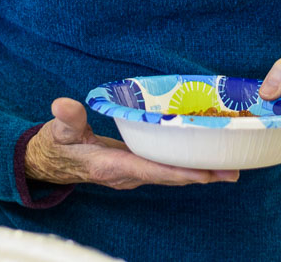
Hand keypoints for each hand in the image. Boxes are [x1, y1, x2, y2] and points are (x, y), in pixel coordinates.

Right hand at [24, 98, 238, 188]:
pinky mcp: (134, 169)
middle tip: (232, 171)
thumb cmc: (55, 145)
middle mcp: (125, 175)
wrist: (48, 163)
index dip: (178, 172)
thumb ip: (66, 119)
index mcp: (109, 166)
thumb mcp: (58, 131)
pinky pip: (165, 170)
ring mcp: (131, 174)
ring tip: (229, 168)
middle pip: (168, 177)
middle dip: (200, 175)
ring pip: (170, 176)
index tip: (205, 173)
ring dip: (198, 173)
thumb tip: (63, 104)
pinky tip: (205, 160)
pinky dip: (186, 166)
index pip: (149, 170)